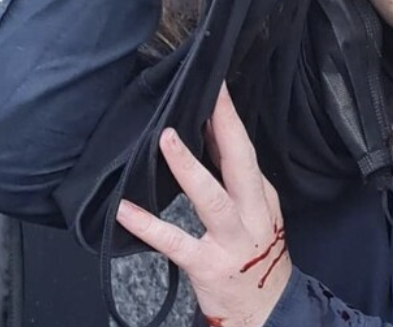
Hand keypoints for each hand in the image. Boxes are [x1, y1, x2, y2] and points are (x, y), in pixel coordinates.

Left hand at [116, 85, 290, 326]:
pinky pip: (175, 243)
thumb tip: (207, 130)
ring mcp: (231, 242)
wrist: (266, 311)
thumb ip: (233, 177)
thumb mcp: (255, 212)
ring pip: (212, 199)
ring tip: (166, 139)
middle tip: (208, 96)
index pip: (245, 151)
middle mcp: (251, 215)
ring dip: (189, 167)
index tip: (217, 87)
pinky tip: (126, 208)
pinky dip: (149, 225)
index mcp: (261, 198)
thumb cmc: (255, 254)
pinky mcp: (207, 266)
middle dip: (225, 128)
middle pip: (240, 165)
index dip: (230, 118)